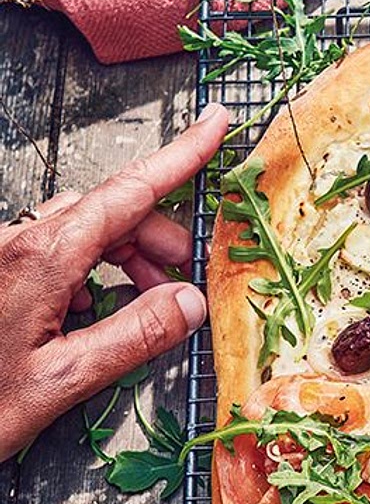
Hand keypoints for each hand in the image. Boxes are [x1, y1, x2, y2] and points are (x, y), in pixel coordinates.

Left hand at [0, 103, 228, 461]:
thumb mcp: (66, 379)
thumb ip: (134, 336)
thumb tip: (190, 302)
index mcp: (39, 259)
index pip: (128, 193)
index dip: (180, 157)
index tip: (213, 124)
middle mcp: (17, 242)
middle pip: (110, 210)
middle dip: (158, 236)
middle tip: (188, 277)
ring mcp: (4, 252)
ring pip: (84, 228)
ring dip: (127, 255)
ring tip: (149, 299)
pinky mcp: (0, 269)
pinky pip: (57, 248)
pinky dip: (93, 267)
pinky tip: (97, 307)